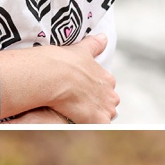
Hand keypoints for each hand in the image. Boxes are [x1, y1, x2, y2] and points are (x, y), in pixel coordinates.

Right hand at [0, 34, 118, 123]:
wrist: (54, 75)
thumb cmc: (64, 62)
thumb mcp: (81, 49)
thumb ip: (94, 44)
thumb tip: (104, 36)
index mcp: (107, 78)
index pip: (106, 88)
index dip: (95, 91)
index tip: (83, 92)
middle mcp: (110, 93)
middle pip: (109, 104)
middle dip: (98, 106)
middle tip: (80, 105)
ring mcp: (105, 108)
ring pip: (105, 117)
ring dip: (95, 118)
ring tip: (78, 115)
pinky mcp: (98, 120)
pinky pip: (98, 128)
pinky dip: (90, 127)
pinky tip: (79, 124)